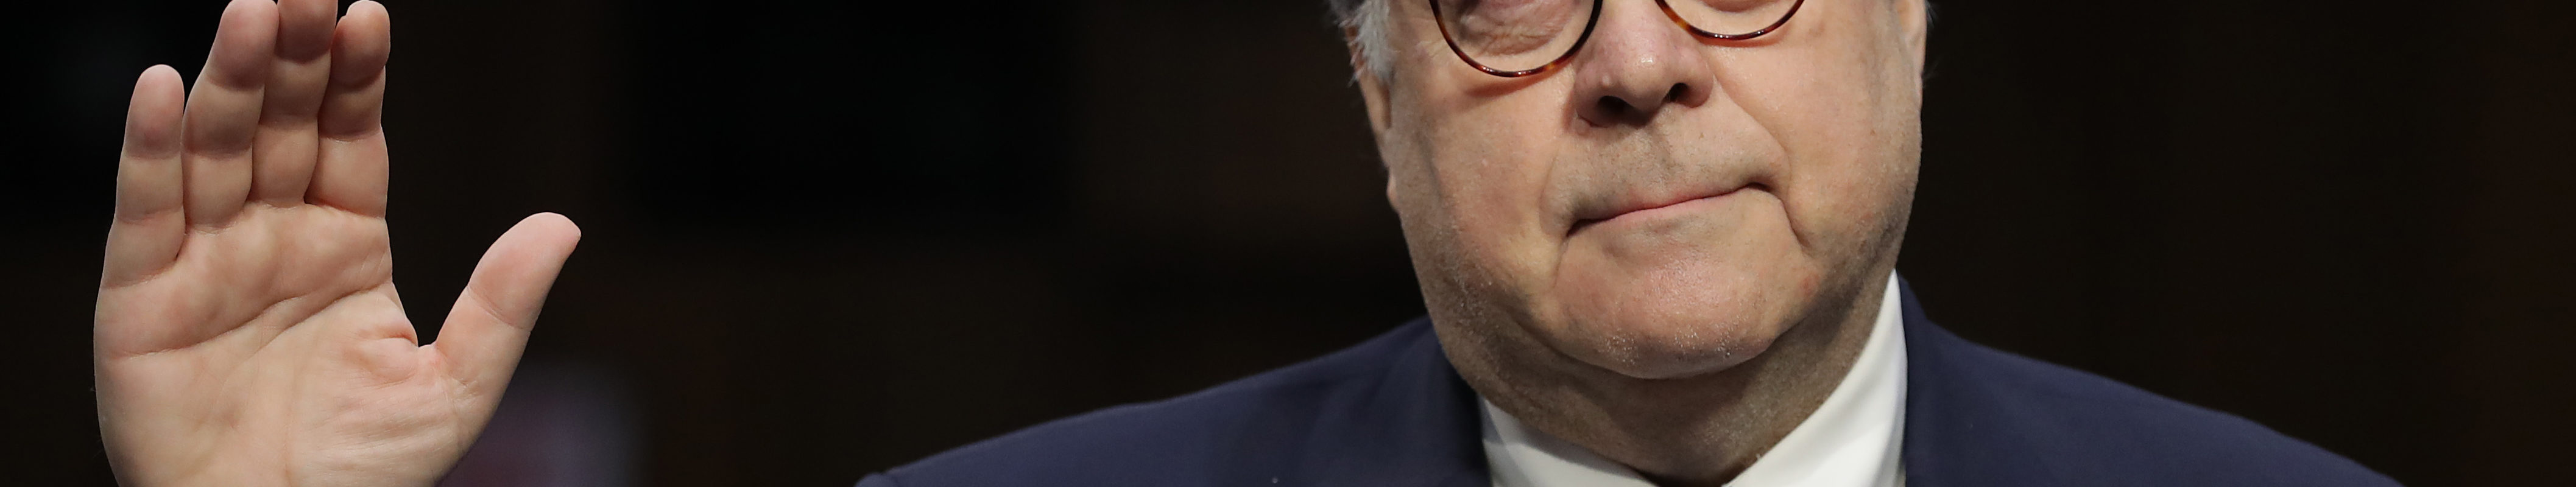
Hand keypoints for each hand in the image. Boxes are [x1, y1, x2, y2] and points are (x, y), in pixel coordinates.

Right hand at [92, 1, 579, 485]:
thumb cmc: (362, 475)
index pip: (349, 139)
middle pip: (278, 126)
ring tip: (249, 13)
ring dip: (226, 79)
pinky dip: (149, 147)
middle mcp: (273, 239)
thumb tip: (564, 226)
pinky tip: (163, 88)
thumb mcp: (454, 388)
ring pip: (214, 150)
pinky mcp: (142, 297)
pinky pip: (145, 209)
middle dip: (289, 57)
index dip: (355, 78)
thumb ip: (504, 305)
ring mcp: (206, 262)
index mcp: (347, 247)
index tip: (367, 15)